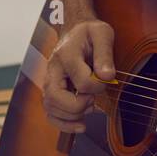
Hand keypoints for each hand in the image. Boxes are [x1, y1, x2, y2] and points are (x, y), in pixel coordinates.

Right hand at [41, 18, 115, 132]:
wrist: (75, 31)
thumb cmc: (89, 33)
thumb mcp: (102, 34)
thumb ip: (105, 54)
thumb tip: (107, 77)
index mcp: (66, 55)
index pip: (80, 81)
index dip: (97, 86)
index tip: (106, 79)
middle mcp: (53, 70)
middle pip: (55, 98)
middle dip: (78, 105)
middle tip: (93, 99)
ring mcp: (50, 82)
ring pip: (51, 109)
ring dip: (72, 116)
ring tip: (89, 108)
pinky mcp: (52, 92)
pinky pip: (51, 114)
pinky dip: (64, 124)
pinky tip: (81, 124)